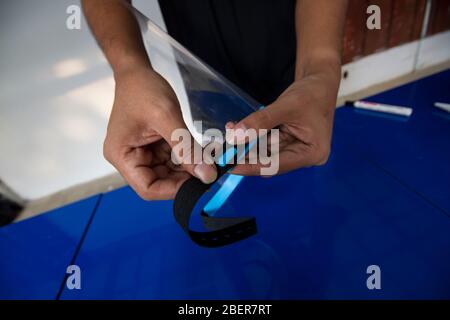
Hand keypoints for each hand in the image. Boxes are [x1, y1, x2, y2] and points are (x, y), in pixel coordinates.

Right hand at [103, 67, 216, 199]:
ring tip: (206, 160)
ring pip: (169, 173)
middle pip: (159, 182)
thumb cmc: (143, 90)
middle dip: (184, 179)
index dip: (173, 190)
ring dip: (187, 169)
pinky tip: (199, 153)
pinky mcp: (152, 148)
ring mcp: (141, 154)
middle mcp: (129, 159)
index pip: (148, 188)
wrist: (137, 73)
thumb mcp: (167, 118)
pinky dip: (186, 158)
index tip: (198, 184)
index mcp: (122, 156)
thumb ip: (187, 148)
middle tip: (208, 172)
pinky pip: (172, 160)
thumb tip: (207, 174)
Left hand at [228, 72, 338, 175]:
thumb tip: (236, 136)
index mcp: (312, 153)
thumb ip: (260, 122)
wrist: (319, 82)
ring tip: (228, 136)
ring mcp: (295, 151)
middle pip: (269, 161)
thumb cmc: (312, 93)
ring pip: (264, 153)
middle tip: (223, 152)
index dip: (251, 166)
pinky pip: (265, 144)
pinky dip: (252, 137)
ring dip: (246, 145)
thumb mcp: (286, 106)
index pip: (276, 165)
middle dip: (246, 154)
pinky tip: (238, 130)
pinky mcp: (286, 144)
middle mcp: (304, 156)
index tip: (230, 166)